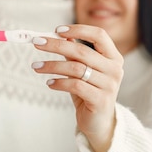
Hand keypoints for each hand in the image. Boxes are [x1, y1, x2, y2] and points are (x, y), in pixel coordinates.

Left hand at [31, 24, 123, 151]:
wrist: (99, 121)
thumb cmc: (89, 91)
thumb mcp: (83, 69)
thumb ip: (75, 52)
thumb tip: (59, 34)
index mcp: (113, 57)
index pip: (99, 35)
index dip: (79, 29)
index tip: (57, 30)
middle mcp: (115, 69)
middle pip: (82, 51)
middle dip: (56, 45)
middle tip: (37, 43)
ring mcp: (109, 85)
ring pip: (76, 68)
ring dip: (52, 65)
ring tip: (36, 66)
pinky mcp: (100, 100)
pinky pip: (75, 86)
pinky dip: (59, 82)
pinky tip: (49, 82)